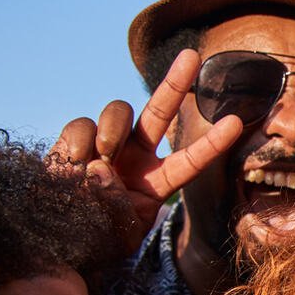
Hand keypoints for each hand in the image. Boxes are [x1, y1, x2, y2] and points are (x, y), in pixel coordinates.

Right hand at [48, 49, 240, 253]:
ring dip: (113, 129)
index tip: (237, 123)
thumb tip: (101, 168)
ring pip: (120, 111)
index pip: (190, 160)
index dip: (212, 143)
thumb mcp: (121, 232)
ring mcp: (105, 145)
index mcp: (157, 181)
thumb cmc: (96, 238)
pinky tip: (73, 164)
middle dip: (177, 82)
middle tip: (193, 56)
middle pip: (160, 112)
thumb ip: (118, 204)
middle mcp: (136, 157)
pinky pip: (82, 125)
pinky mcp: (74, 141)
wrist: (58, 239)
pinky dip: (79, 142)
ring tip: (102, 158)